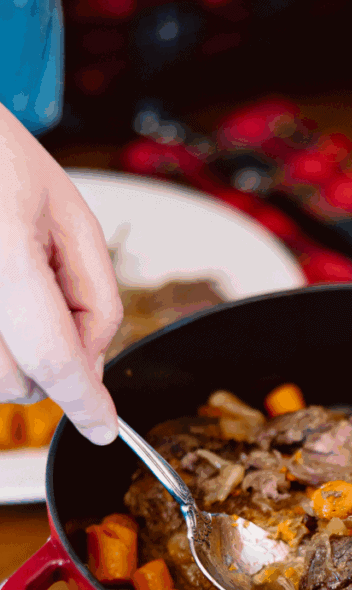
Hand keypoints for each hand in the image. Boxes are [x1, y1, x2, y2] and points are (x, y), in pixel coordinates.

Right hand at [0, 105, 121, 442]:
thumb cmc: (0, 161)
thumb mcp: (74, 220)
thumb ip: (95, 300)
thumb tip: (93, 366)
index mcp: (4, 255)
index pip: (52, 357)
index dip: (84, 402)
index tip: (104, 428)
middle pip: (18, 382)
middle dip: (51, 365)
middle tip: (48, 299)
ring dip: (16, 357)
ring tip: (14, 288)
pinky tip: (2, 302)